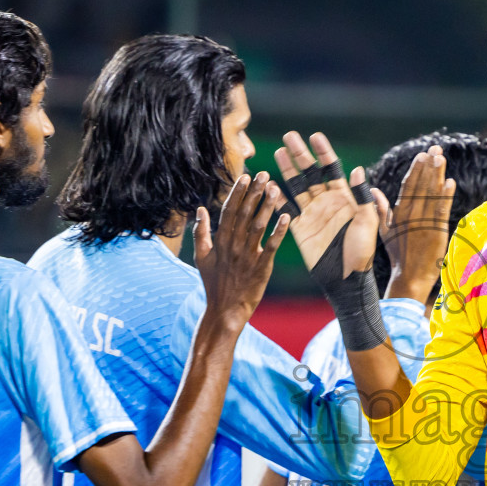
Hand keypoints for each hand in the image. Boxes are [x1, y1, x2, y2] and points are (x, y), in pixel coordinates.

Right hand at [195, 174, 289, 332]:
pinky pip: (271, 246)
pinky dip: (279, 232)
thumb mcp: (201, 257)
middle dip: (254, 193)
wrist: (224, 311)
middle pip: (245, 214)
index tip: (245, 177)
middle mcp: (233, 245)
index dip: (237, 193)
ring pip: (258, 226)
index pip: (229, 211)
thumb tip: (200, 208)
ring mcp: (247, 256)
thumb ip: (200, 232)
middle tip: (265, 174)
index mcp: (220, 241)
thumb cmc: (214, 284)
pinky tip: (287, 217)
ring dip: (267, 206)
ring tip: (276, 189)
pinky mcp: (261, 268)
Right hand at [275, 132, 382, 278]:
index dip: (323, 153)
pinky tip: (269, 184)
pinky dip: (277, 198)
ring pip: (297, 187)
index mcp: (344, 198)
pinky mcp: (300, 228)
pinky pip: (286, 210)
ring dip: (287, 170)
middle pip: (311, 173)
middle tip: (289, 135)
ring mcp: (312, 214)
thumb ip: (363, 197)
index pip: (332, 169)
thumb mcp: (368, 222)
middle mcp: (326, 202)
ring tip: (279, 151)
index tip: (315, 136)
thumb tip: (358, 169)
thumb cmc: (362, 252)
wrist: (347, 278)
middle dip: (301, 154)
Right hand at [382, 146, 455, 301]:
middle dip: (428, 165)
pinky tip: (450, 182)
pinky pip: (442, 209)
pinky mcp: (436, 231)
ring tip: (442, 158)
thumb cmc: (398, 255)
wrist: (409, 277)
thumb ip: (381, 209)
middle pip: (421, 185)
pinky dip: (446, 195)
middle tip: (436, 148)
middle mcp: (411, 215)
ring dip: (437, 175)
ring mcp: (424, 222)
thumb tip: (374, 190)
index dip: (416, 169)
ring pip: (432, 194)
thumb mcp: (385, 231)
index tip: (422, 154)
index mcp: (399, 213)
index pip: (408, 185)